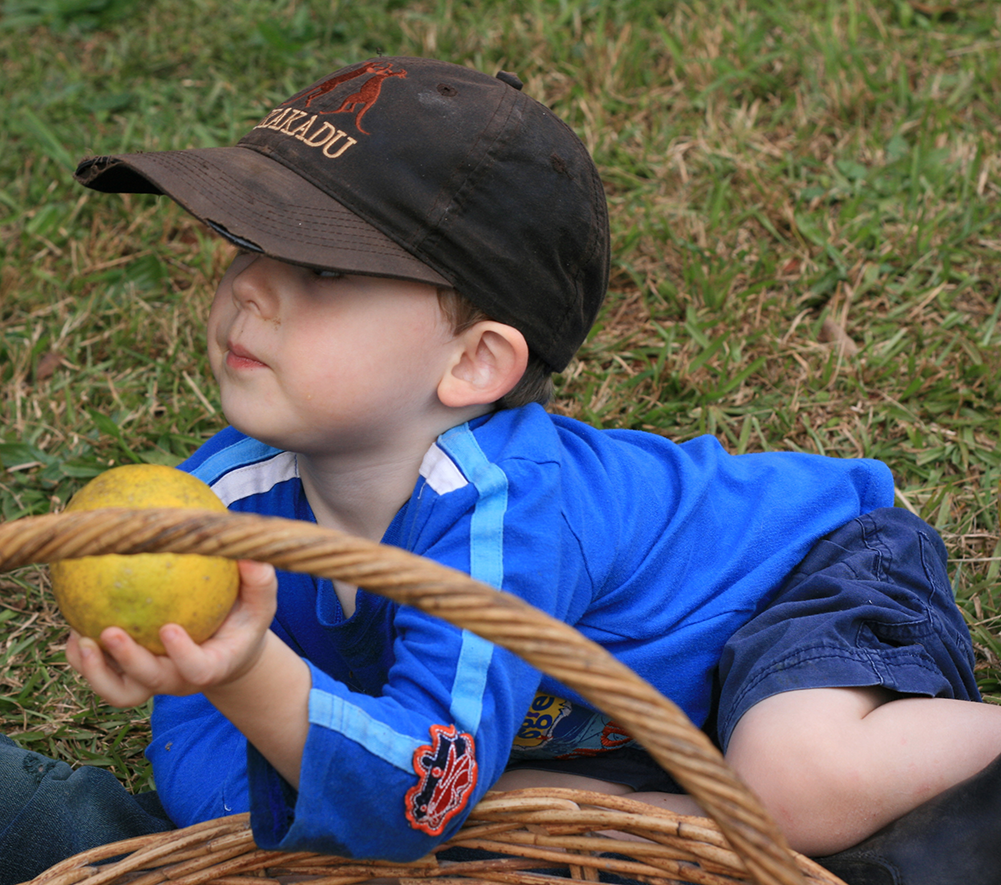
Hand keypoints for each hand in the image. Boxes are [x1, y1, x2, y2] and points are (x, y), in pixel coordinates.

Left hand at [66, 559, 277, 707]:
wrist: (226, 651)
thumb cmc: (243, 622)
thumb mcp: (261, 604)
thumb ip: (260, 583)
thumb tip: (252, 554)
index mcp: (212, 666)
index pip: (197, 669)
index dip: (182, 654)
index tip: (169, 628)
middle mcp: (178, 680)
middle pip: (150, 683)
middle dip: (127, 661)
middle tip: (109, 632)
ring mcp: (152, 682)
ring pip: (119, 692)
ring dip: (96, 671)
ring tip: (79, 638)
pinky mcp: (130, 678)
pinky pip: (102, 676)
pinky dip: (82, 659)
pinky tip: (73, 627)